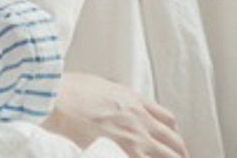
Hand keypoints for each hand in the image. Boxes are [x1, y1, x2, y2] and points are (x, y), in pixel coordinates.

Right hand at [39, 72, 188, 157]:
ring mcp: (133, 139)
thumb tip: (114, 103)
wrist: (56, 100)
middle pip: (173, 142)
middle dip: (180, 155)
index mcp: (135, 101)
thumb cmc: (70, 90)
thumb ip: (115, 98)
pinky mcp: (121, 153)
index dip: (173, 135)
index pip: (167, 120)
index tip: (173, 143)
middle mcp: (140, 120)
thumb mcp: (100, 86)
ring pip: (167, 157)